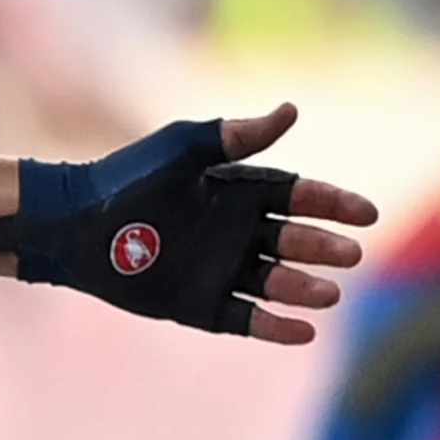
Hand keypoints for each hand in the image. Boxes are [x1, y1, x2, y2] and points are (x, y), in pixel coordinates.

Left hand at [0, 104, 380, 345]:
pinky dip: (275, 325)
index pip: (300, 198)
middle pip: (295, 241)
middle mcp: (237, 232)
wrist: (73, 223)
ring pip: (276, 283)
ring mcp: (221, 270)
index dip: (334, 205)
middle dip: (323, 247)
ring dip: (305, 289)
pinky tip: (303, 330)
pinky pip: (246, 318)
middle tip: (350, 255)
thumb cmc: (127, 178)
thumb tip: (292, 110)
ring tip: (327, 294)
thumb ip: (236, 136)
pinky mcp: (200, 305)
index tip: (366, 214)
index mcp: (239, 191)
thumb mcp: (184, 150)